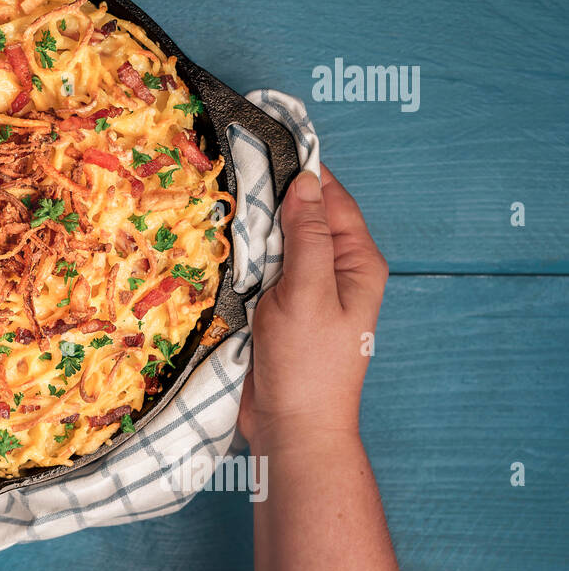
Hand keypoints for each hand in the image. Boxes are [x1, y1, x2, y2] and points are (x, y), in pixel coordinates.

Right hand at [237, 165, 388, 451]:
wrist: (292, 430)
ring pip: (276, 243)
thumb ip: (306, 236)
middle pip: (301, 217)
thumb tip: (305, 181)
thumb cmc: (308, 366)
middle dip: (268, 196)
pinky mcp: (277, 310)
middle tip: (228, 166)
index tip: (263, 140)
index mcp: (356, 263)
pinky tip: (215, 243)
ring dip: (250, 228)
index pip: (330, 199)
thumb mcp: (307, 293)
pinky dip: (241, 257)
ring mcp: (304, 291)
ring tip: (215, 197)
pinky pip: (260, 270)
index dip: (300, 170)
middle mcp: (334, 272)